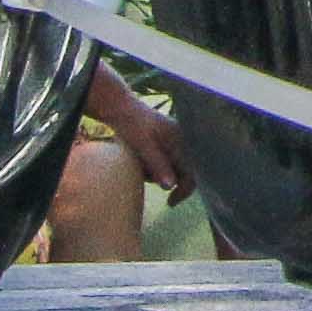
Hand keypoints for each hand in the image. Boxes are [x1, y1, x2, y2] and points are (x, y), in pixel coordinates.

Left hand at [82, 66, 189, 196]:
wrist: (119, 108)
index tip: (170, 202)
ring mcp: (173, 142)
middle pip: (183, 172)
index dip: (184, 190)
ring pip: (171, 169)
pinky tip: (140, 158)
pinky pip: (164, 162)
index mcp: (182, 140)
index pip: (192, 172)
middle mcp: (182, 141)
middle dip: (165, 179)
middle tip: (146, 176)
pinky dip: (152, 166)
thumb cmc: (132, 124)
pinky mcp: (164, 144)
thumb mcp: (144, 145)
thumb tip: (170, 186)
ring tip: (139, 163)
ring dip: (156, 173)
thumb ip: (158, 164)